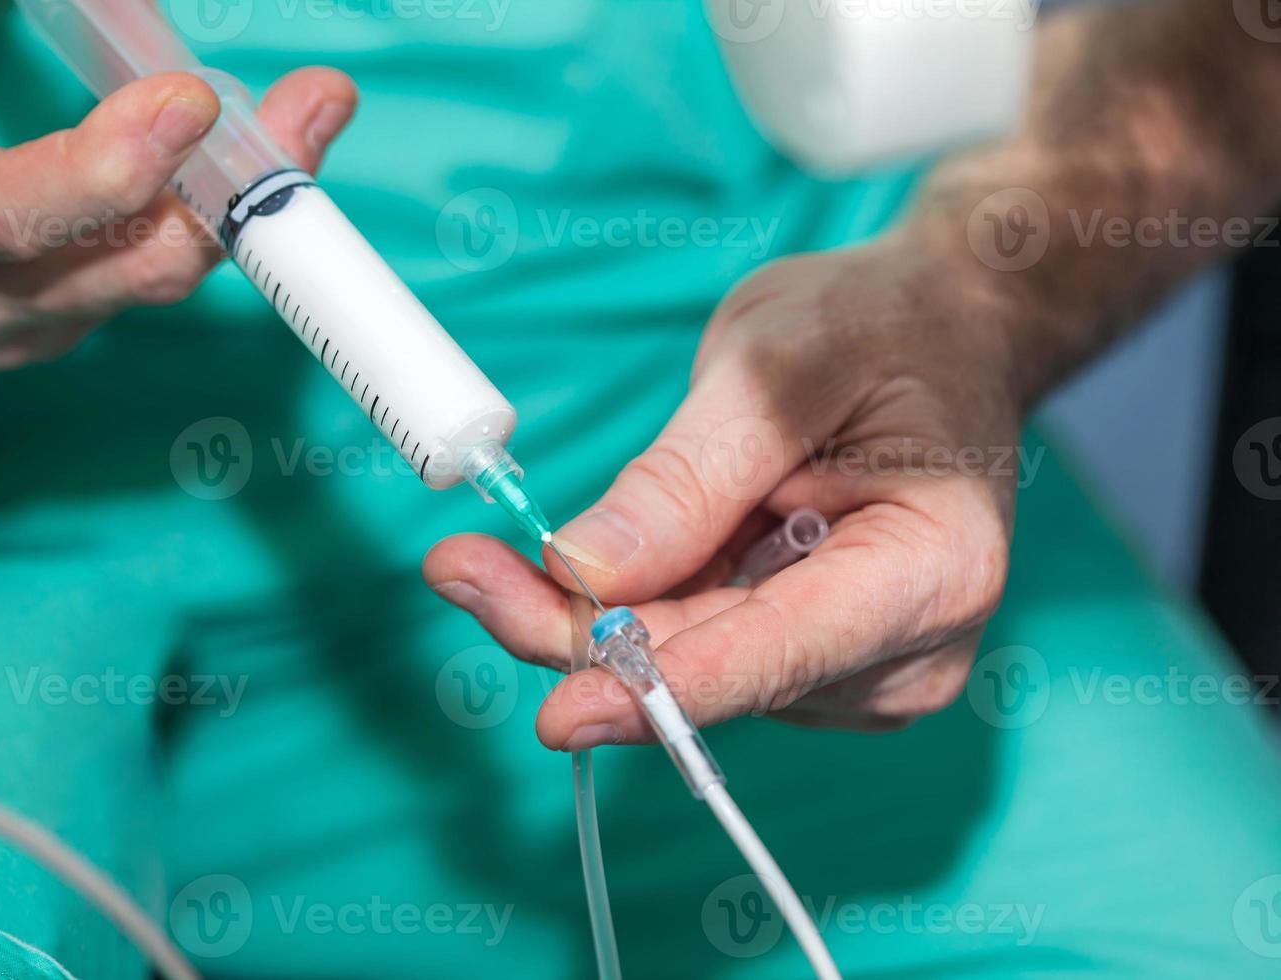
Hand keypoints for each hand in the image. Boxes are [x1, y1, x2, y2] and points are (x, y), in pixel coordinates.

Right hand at [0, 2, 355, 367]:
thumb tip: (100, 1)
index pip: (4, 216)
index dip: (108, 170)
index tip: (189, 102)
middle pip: (127, 265)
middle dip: (234, 185)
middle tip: (316, 105)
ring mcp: (8, 330)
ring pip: (152, 279)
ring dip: (239, 201)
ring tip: (307, 116)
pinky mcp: (45, 331)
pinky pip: (143, 281)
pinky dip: (203, 222)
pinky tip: (242, 167)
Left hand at [425, 235, 1019, 746]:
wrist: (940, 333)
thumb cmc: (880, 329)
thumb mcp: (775, 370)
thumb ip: (685, 479)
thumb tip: (585, 573)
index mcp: (930, 570)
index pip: (776, 656)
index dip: (658, 690)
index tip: (558, 711)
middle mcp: (907, 648)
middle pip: (712, 671)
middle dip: (578, 631)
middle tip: (462, 570)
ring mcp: (861, 665)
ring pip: (690, 665)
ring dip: (599, 615)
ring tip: (518, 548)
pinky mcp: (815, 659)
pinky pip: (700, 646)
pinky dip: (636, 607)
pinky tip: (608, 554)